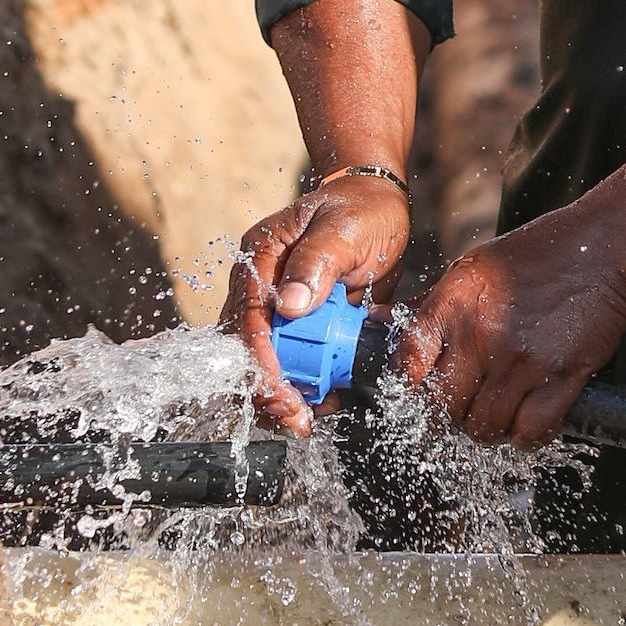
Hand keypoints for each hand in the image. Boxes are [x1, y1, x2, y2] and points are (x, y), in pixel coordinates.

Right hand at [222, 174, 410, 434]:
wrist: (379, 206)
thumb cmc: (361, 210)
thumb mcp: (344, 229)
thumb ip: (318, 261)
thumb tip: (289, 305)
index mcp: (261, 257)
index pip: (247, 317)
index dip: (261, 360)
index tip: (284, 392)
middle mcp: (260, 286)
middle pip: (245, 348)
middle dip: (266, 390)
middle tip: (297, 419)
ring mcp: (278, 308)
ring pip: (264, 361)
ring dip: (283, 394)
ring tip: (310, 417)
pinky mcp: (300, 325)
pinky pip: (294, 361)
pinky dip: (307, 385)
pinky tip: (328, 399)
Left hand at [388, 209, 625, 447]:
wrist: (602, 248)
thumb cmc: (537, 254)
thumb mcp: (472, 268)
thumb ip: (431, 303)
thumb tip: (382, 322)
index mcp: (454, 306)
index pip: (406, 365)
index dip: (405, 389)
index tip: (415, 394)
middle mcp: (481, 336)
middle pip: (442, 408)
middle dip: (445, 418)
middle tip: (458, 410)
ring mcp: (521, 361)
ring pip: (483, 427)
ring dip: (485, 429)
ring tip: (494, 414)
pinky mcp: (560, 377)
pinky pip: (530, 432)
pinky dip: (524, 436)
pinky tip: (525, 421)